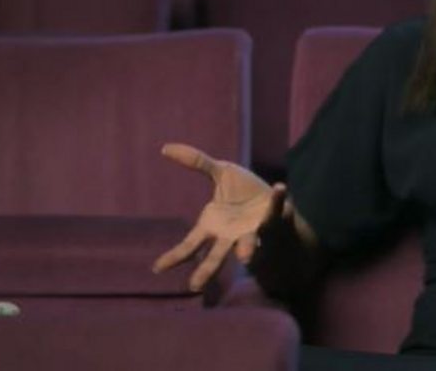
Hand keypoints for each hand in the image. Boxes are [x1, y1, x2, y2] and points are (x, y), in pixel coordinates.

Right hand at [151, 142, 287, 290]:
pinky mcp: (275, 220)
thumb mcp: (220, 172)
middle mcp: (231, 235)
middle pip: (216, 255)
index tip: (156, 268)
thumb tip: (165, 148)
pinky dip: (278, 198)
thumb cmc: (242, 191)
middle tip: (195, 286)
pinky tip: (280, 187)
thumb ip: (196, 161)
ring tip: (246, 257)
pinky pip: (277, 208)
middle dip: (207, 269)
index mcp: (213, 226)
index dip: (173, 256)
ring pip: (249, 243)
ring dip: (247, 248)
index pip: (190, 245)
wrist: (273, 197)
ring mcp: (253, 231)